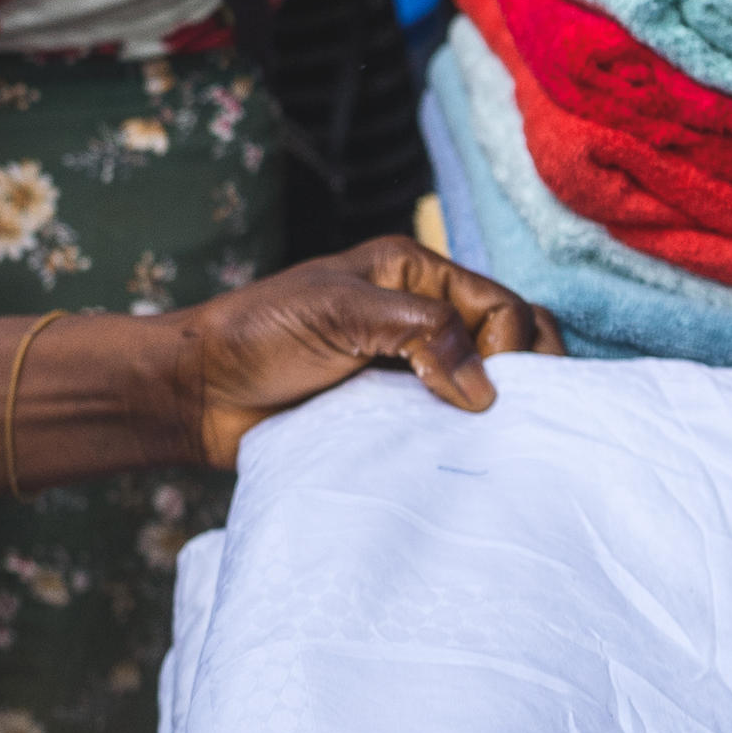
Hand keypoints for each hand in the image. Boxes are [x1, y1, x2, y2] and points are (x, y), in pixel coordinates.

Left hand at [172, 240, 560, 466]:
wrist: (201, 396)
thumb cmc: (259, 336)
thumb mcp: (341, 313)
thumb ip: (419, 331)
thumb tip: (484, 388)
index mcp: (412, 272)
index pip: (499, 304)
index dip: (510, 346)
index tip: (488, 391)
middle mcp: (419, 315)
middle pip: (507, 340)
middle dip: (529, 374)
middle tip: (530, 419)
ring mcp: (409, 367)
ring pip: (486, 385)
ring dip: (502, 411)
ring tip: (510, 446)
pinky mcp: (393, 413)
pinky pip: (449, 423)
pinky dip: (469, 438)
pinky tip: (475, 459)